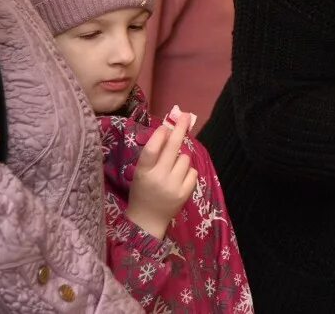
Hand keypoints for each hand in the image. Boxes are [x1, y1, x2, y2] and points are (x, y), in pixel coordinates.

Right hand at [127, 107, 197, 239]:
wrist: (148, 220)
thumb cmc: (143, 191)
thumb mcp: (141, 173)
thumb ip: (153, 155)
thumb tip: (168, 130)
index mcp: (143, 173)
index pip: (151, 151)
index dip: (159, 136)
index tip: (165, 126)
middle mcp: (158, 178)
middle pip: (172, 148)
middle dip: (179, 129)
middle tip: (184, 115)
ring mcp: (173, 186)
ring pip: (185, 158)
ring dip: (181, 158)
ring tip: (172, 170)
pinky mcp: (185, 193)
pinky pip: (193, 171)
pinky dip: (188, 171)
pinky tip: (179, 179)